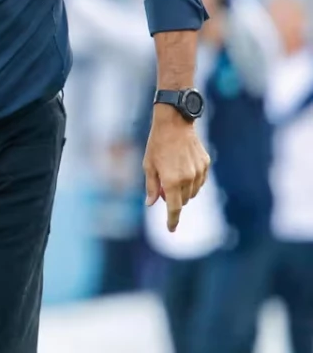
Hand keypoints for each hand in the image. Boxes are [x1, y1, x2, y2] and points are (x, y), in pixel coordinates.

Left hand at [143, 105, 210, 231]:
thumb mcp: (148, 165)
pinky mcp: (205, 165)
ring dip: (183, 190)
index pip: (173, 208)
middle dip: (173, 199)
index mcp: (171, 181)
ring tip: (173, 172)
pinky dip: (192, 180)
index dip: (172, 220)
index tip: (171, 229)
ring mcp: (199, 172)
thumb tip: (151, 204)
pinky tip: (184, 166)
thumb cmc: (157, 144)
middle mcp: (187, 179)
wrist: (174, 123)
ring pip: (192, 192)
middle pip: (182, 201)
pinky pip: (199, 181)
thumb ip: (151, 187)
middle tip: (163, 184)